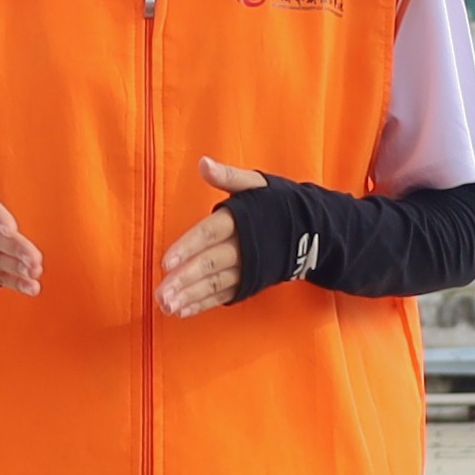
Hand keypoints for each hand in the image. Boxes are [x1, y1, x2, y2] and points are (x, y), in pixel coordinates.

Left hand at [158, 159, 279, 317]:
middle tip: (161, 294)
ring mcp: (247, 268)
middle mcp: (243, 247)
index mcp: (240, 219)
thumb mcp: (255, 183)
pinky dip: (203, 304)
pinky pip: (224, 295)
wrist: (313, 230)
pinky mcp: (249, 282)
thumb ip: (227, 176)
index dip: (188, 247)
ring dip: (191, 296)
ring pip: (216, 284)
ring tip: (167, 306)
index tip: (166, 262)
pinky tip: (182, 311)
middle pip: (211, 264)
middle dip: (185, 280)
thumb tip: (203, 163)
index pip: (210, 233)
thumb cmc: (276, 203)